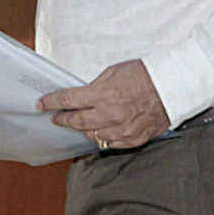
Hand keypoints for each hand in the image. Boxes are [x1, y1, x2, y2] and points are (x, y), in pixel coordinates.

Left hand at [37, 60, 169, 149]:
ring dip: (82, 128)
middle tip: (55, 117)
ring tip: (78, 122)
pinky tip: (99, 130)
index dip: (52, 102)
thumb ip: (96, 85)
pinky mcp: (133, 139)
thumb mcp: (115, 71)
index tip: (41, 104)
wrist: (172, 87)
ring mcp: (122, 129)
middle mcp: (110, 114)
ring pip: (92, 135)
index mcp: (104, 94)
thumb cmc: (145, 75)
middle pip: (76, 120)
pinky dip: (101, 137)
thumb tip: (82, 95)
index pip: (69, 100)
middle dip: (62, 119)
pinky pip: (109, 143)